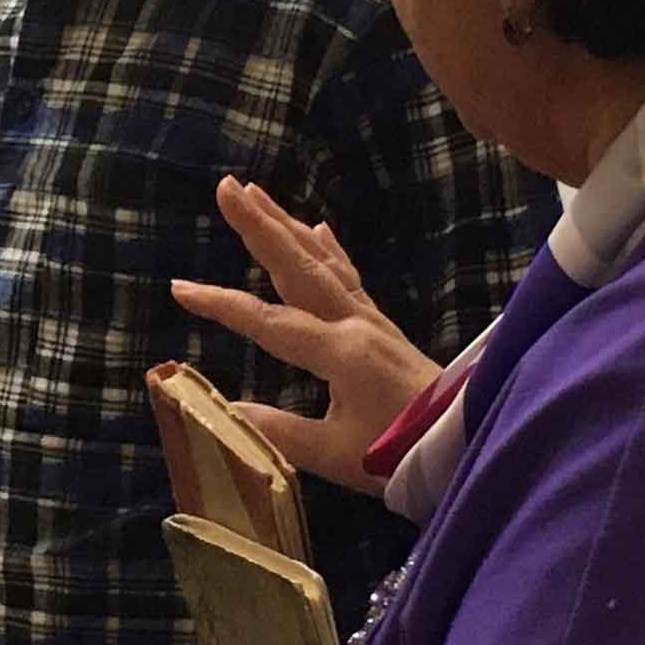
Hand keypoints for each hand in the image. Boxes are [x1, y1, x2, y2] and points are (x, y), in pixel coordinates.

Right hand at [170, 178, 441, 495]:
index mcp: (340, 353)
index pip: (269, 321)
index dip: (222, 305)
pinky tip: (317, 227)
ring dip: (286, 225)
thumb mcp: (335, 455)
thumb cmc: (400, 455)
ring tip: (256, 193)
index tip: (179, 288)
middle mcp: (354, 324)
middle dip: (260, 226)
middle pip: (299, 266)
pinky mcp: (382, 326)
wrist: (465, 444)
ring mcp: (371, 320)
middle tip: (227, 188)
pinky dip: (330, 249)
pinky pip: (349, 275)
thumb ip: (277, 432)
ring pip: (321, 262)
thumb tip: (223, 413)